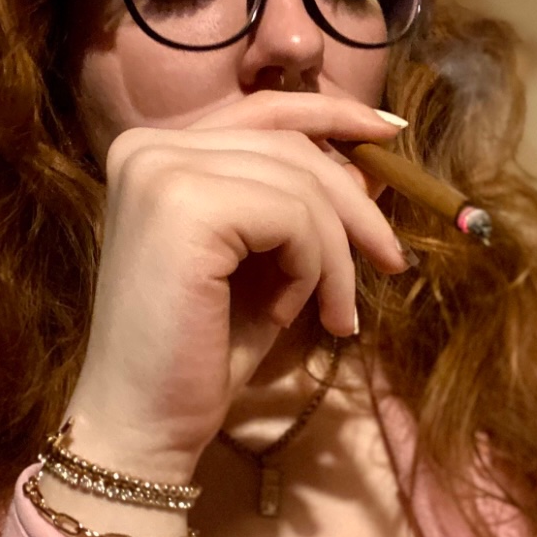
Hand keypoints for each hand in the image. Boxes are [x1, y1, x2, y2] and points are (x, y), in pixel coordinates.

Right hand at [65, 92, 405, 478]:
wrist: (143, 425)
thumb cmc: (200, 355)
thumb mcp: (264, 266)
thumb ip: (298, 210)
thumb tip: (367, 169)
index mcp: (156, 154)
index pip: (263, 111)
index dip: (333, 116)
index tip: (391, 135)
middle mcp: (149, 147)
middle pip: (291, 146)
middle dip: (356, 206)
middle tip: (392, 262)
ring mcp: (161, 171)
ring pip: (301, 185)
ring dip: (337, 257)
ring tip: (336, 316)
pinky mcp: (186, 206)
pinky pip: (294, 218)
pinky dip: (313, 270)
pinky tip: (294, 316)